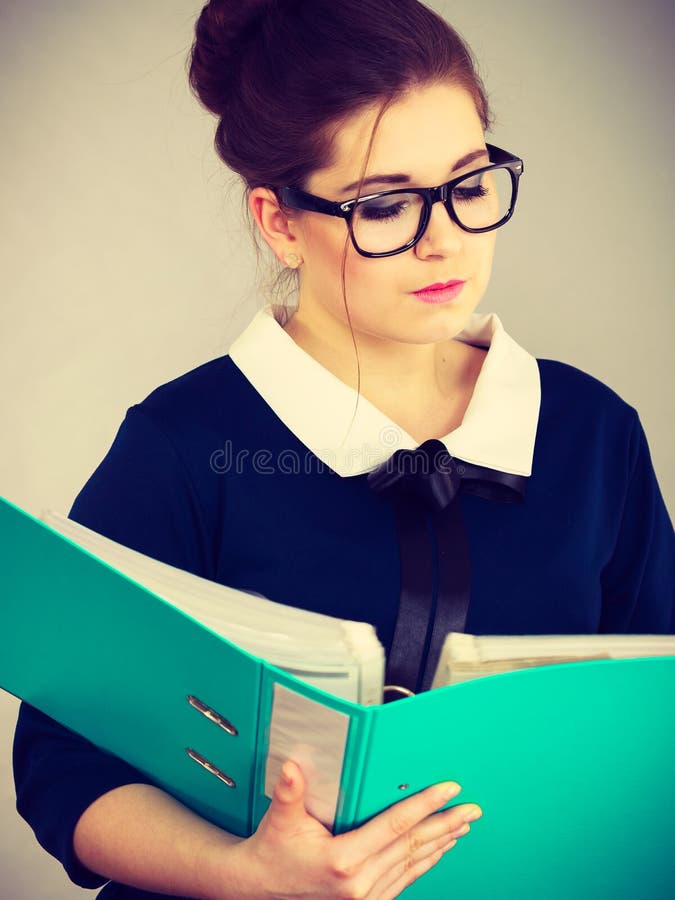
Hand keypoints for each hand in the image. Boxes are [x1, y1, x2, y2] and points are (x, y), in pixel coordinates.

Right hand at [227, 759, 481, 899]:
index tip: (448, 789)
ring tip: (462, 826)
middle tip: (471, 809)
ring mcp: (365, 897)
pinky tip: (437, 852)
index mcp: (343, 860)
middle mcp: (359, 883)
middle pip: (413, 847)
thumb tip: (293, 766)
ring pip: (413, 866)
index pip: (395, 826)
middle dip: (446, 825)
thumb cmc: (272, 853)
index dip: (424, 805)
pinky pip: (404, 881)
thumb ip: (290, 792)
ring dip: (440, 844)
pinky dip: (424, 864)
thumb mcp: (279, 820)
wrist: (259, 890)